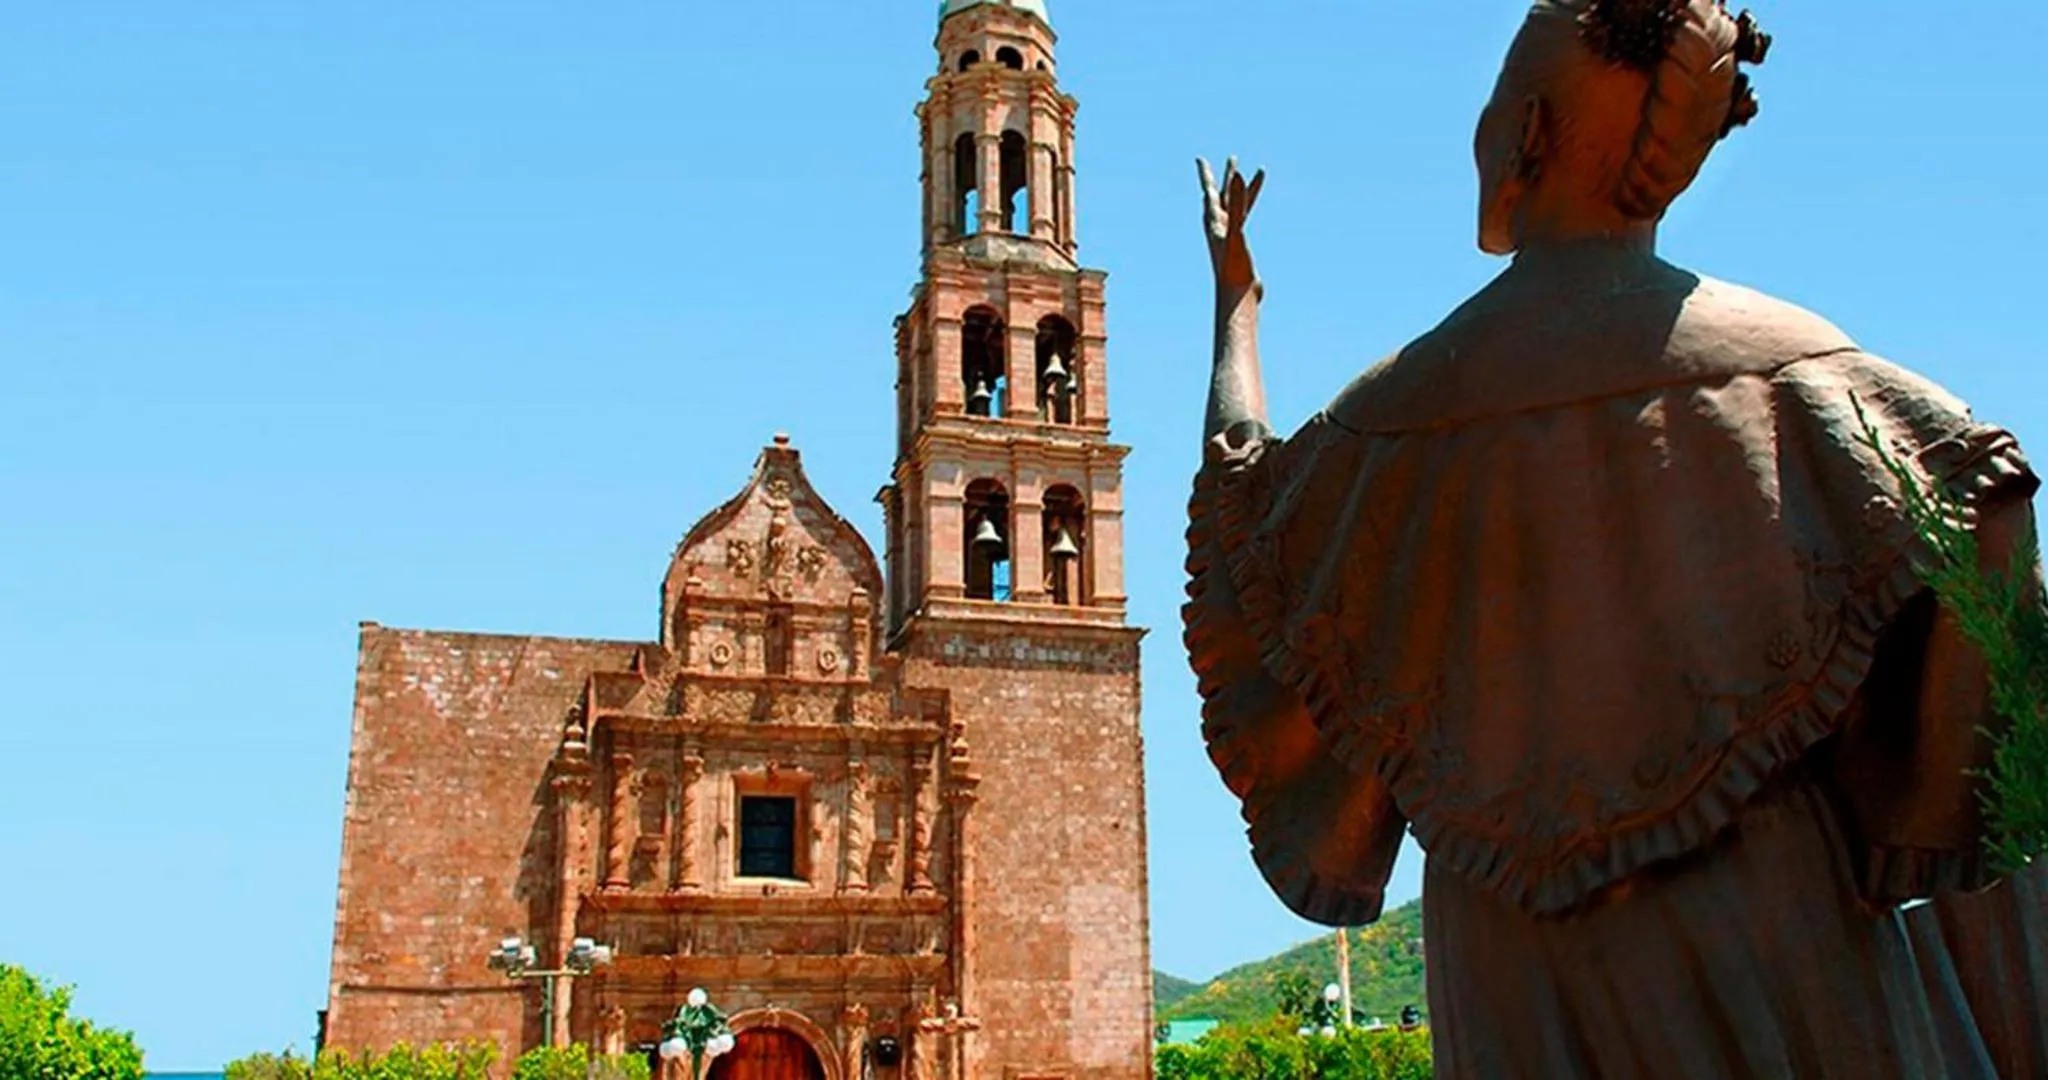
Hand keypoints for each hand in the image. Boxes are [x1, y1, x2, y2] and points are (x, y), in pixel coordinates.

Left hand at [1198, 156, 1265, 297]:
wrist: (1237, 296)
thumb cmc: (1233, 267)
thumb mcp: (1235, 232)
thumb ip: (1236, 204)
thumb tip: (1236, 179)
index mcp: (1214, 223)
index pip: (1209, 192)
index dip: (1205, 174)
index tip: (1200, 159)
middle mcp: (1220, 227)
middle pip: (1223, 194)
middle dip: (1227, 176)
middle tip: (1233, 158)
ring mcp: (1230, 235)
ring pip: (1237, 205)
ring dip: (1243, 189)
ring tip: (1256, 172)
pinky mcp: (1240, 244)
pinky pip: (1244, 218)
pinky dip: (1250, 207)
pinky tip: (1253, 204)